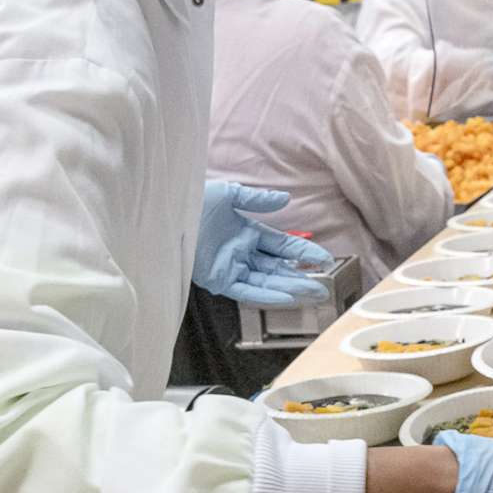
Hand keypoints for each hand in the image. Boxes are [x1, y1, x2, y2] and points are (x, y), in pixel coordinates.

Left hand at [193, 181, 330, 307]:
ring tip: (312, 293)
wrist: (167, 211)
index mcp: (247, 233)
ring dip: (289, 288)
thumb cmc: (194, 200)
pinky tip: (286, 297)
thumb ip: (258, 200)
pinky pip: (246, 290)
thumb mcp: (230, 194)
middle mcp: (241, 253)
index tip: (325, 258)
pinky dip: (266, 295)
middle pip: (278, 269)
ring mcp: (231, 268)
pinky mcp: (218, 279)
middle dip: (302, 278)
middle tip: (324, 287)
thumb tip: (285, 199)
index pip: (282, 246)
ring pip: (266, 282)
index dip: (304, 252)